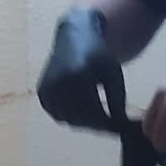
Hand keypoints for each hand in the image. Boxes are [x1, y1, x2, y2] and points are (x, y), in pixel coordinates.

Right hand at [37, 8, 126, 132]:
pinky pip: (58, 116)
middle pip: (81, 118)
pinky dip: (71, 118)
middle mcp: (60, 82)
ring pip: (69, 120)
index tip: (119, 129)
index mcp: (79, 74)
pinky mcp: (42, 93)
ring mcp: (48, 88)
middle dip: (98, 126)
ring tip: (98, 117)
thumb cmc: (98, 55)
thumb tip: (122, 127)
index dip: (108, 124)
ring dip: (85, 123)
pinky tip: (82, 110)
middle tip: (109, 126)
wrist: (74, 36)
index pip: (94, 112)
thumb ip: (118, 100)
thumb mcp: (114, 73)